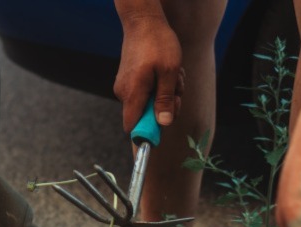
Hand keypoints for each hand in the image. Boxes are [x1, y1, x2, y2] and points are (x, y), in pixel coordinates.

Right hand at [113, 14, 183, 131]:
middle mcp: (124, 93)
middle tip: (176, 89)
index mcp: (132, 93)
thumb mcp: (169, 72)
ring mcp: (125, 86)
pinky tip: (166, 71)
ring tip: (172, 74)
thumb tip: (164, 123)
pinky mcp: (130, 80)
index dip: (149, 131)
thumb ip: (165, 100)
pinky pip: (147, 92)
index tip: (165, 121)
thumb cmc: (157, 43)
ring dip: (166, 93)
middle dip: (166, 106)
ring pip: (150, 102)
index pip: (133, 127)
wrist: (143, 20)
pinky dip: (160, 85)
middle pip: (146, 116)